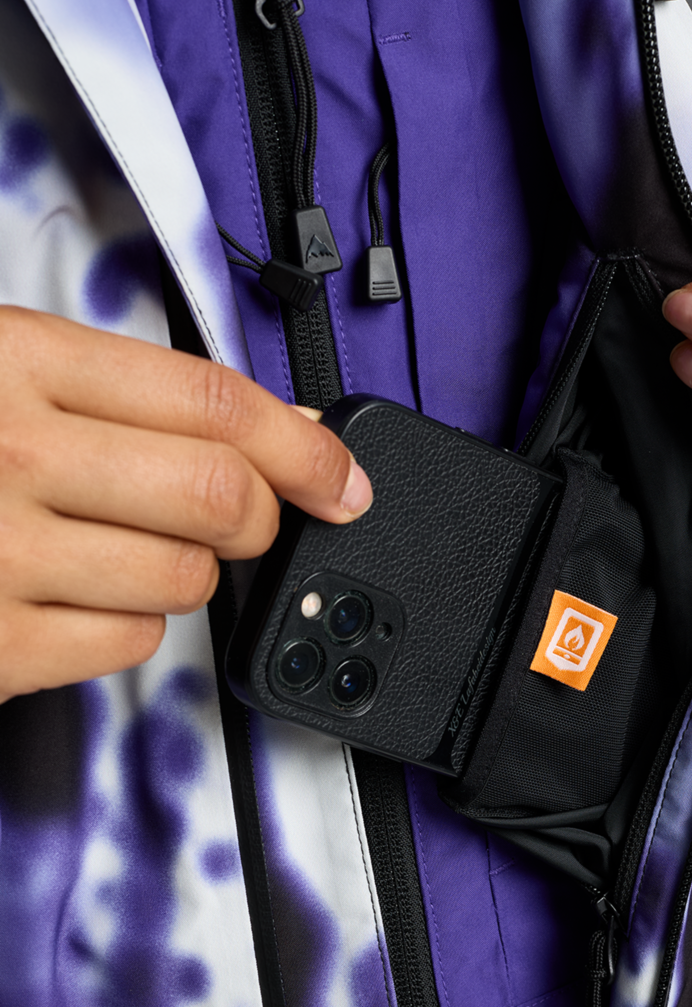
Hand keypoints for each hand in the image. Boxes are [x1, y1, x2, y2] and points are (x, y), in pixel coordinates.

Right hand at [0, 307, 370, 700]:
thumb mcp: (2, 368)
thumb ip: (130, 392)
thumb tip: (282, 424)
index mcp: (16, 362)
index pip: (211, 401)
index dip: (303, 444)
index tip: (342, 476)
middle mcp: (11, 454)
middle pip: (222, 499)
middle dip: (257, 516)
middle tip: (239, 516)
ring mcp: (0, 556)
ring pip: (187, 580)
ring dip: (184, 572)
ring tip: (117, 546)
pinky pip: (132, 645)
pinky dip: (128, 625)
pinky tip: (75, 593)